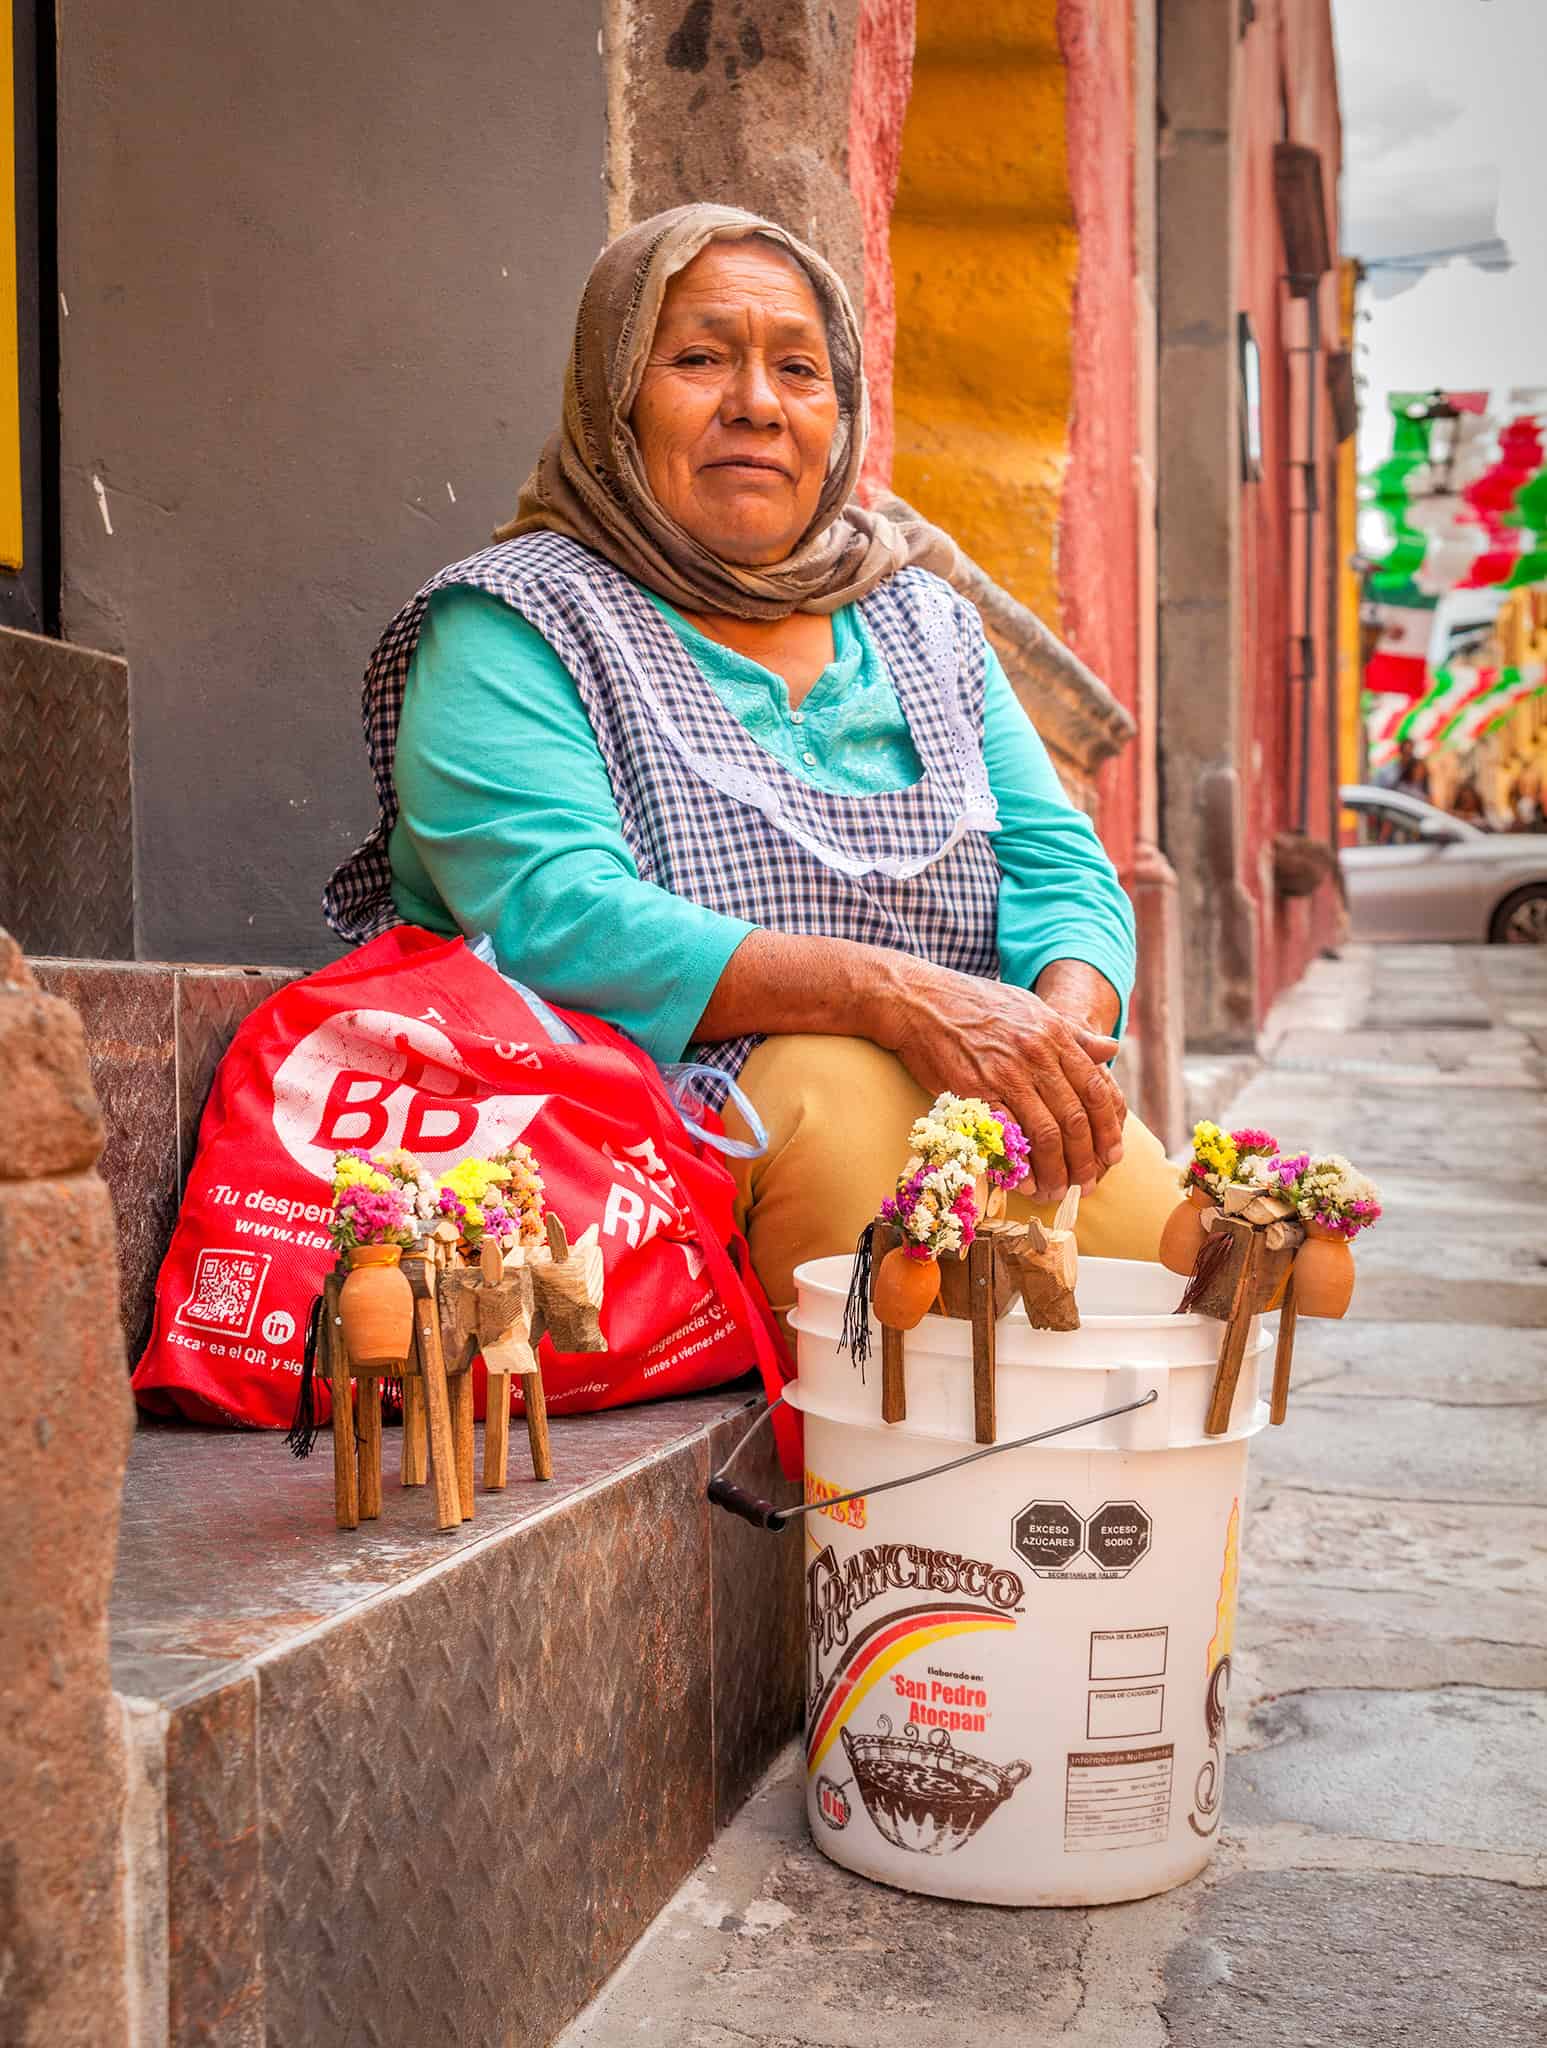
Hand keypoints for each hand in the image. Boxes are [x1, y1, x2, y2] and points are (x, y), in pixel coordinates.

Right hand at [876, 962, 1127, 1200]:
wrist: (921, 1001)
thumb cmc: (976, 1004)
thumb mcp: (1033, 1008)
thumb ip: (1074, 1034)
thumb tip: (1111, 1049)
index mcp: (1055, 1036)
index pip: (1096, 1091)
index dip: (1108, 1129)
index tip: (1112, 1155)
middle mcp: (1037, 1055)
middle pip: (1074, 1119)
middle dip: (1084, 1159)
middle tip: (1086, 1184)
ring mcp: (1006, 1074)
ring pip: (1045, 1133)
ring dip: (1055, 1169)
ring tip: (1056, 1190)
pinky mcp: (974, 1090)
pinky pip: (1005, 1134)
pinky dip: (1018, 1162)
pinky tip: (1023, 1179)